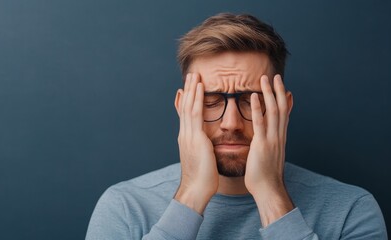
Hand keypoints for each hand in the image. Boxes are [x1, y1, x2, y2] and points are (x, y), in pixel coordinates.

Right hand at [174, 73, 218, 213]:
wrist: (196, 189)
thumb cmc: (202, 178)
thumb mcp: (201, 158)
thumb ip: (202, 147)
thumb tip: (205, 142)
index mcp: (187, 139)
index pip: (185, 115)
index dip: (187, 100)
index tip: (189, 88)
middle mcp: (185, 134)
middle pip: (185, 107)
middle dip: (188, 90)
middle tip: (191, 75)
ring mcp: (188, 135)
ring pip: (189, 107)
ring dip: (192, 90)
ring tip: (194, 75)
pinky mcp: (195, 138)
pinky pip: (196, 114)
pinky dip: (197, 99)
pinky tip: (200, 88)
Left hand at [244, 74, 293, 225]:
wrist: (268, 190)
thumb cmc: (265, 175)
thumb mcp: (269, 155)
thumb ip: (268, 143)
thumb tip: (265, 137)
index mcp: (280, 137)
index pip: (284, 113)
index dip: (282, 98)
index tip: (280, 85)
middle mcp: (278, 136)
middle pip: (281, 108)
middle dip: (278, 91)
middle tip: (274, 75)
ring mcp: (271, 139)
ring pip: (273, 111)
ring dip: (269, 93)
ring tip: (265, 79)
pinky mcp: (262, 145)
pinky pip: (260, 123)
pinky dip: (257, 108)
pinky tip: (252, 96)